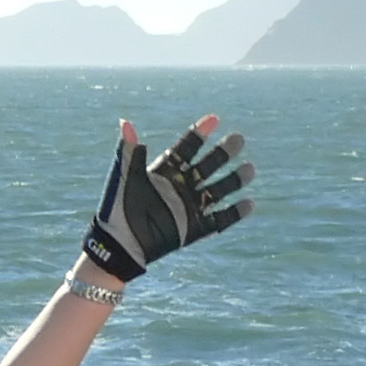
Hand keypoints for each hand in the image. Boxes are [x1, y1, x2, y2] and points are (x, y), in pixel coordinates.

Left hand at [82, 116, 254, 282]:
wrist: (118, 247)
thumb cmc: (117, 210)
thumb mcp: (123, 178)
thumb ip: (128, 152)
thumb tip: (126, 123)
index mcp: (165, 172)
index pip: (186, 148)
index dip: (200, 134)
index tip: (214, 119)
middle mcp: (180, 187)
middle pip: (208, 165)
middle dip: (224, 153)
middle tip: (238, 139)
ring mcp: (189, 208)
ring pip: (218, 190)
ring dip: (234, 179)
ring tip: (249, 168)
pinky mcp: (194, 230)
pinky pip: (220, 220)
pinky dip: (234, 213)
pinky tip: (249, 203)